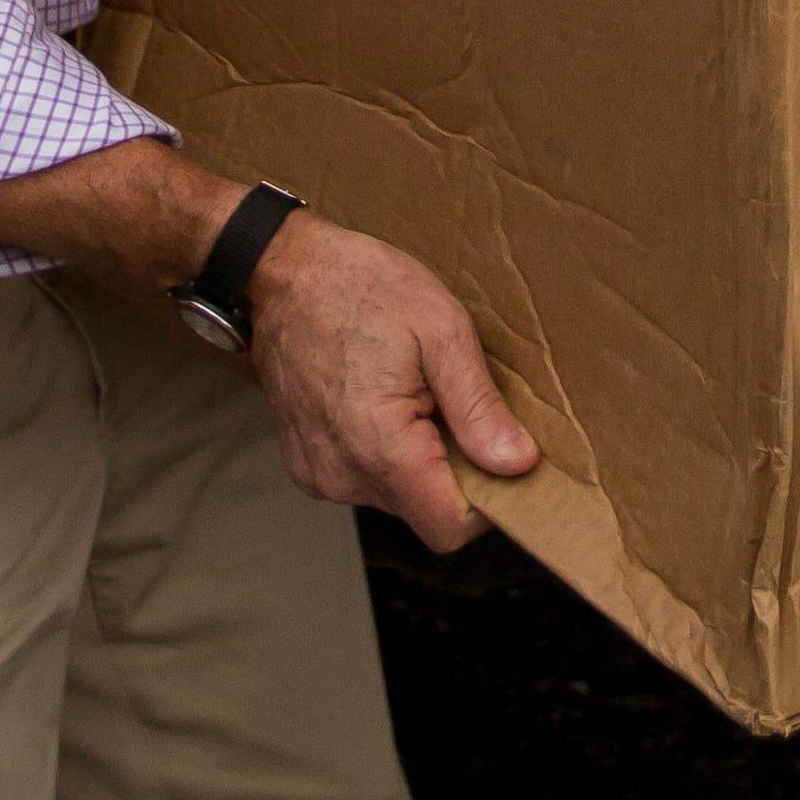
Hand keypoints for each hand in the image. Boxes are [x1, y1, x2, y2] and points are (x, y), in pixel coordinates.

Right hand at [239, 214, 541, 548]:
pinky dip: (387, 453)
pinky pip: (365, 481)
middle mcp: (342, 474)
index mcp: (380, 446)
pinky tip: (382, 401)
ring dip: (420, 460)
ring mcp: (318, 474)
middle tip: (452, 403)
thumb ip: (479, 406)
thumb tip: (518, 463)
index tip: (500, 455)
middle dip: (454, 470)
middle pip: (425, 512)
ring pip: (398, 498)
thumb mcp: (440, 329)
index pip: (448, 527)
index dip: (488, 502)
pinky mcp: (307, 466)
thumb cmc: (361, 287)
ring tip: (413, 394)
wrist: (281, 272)